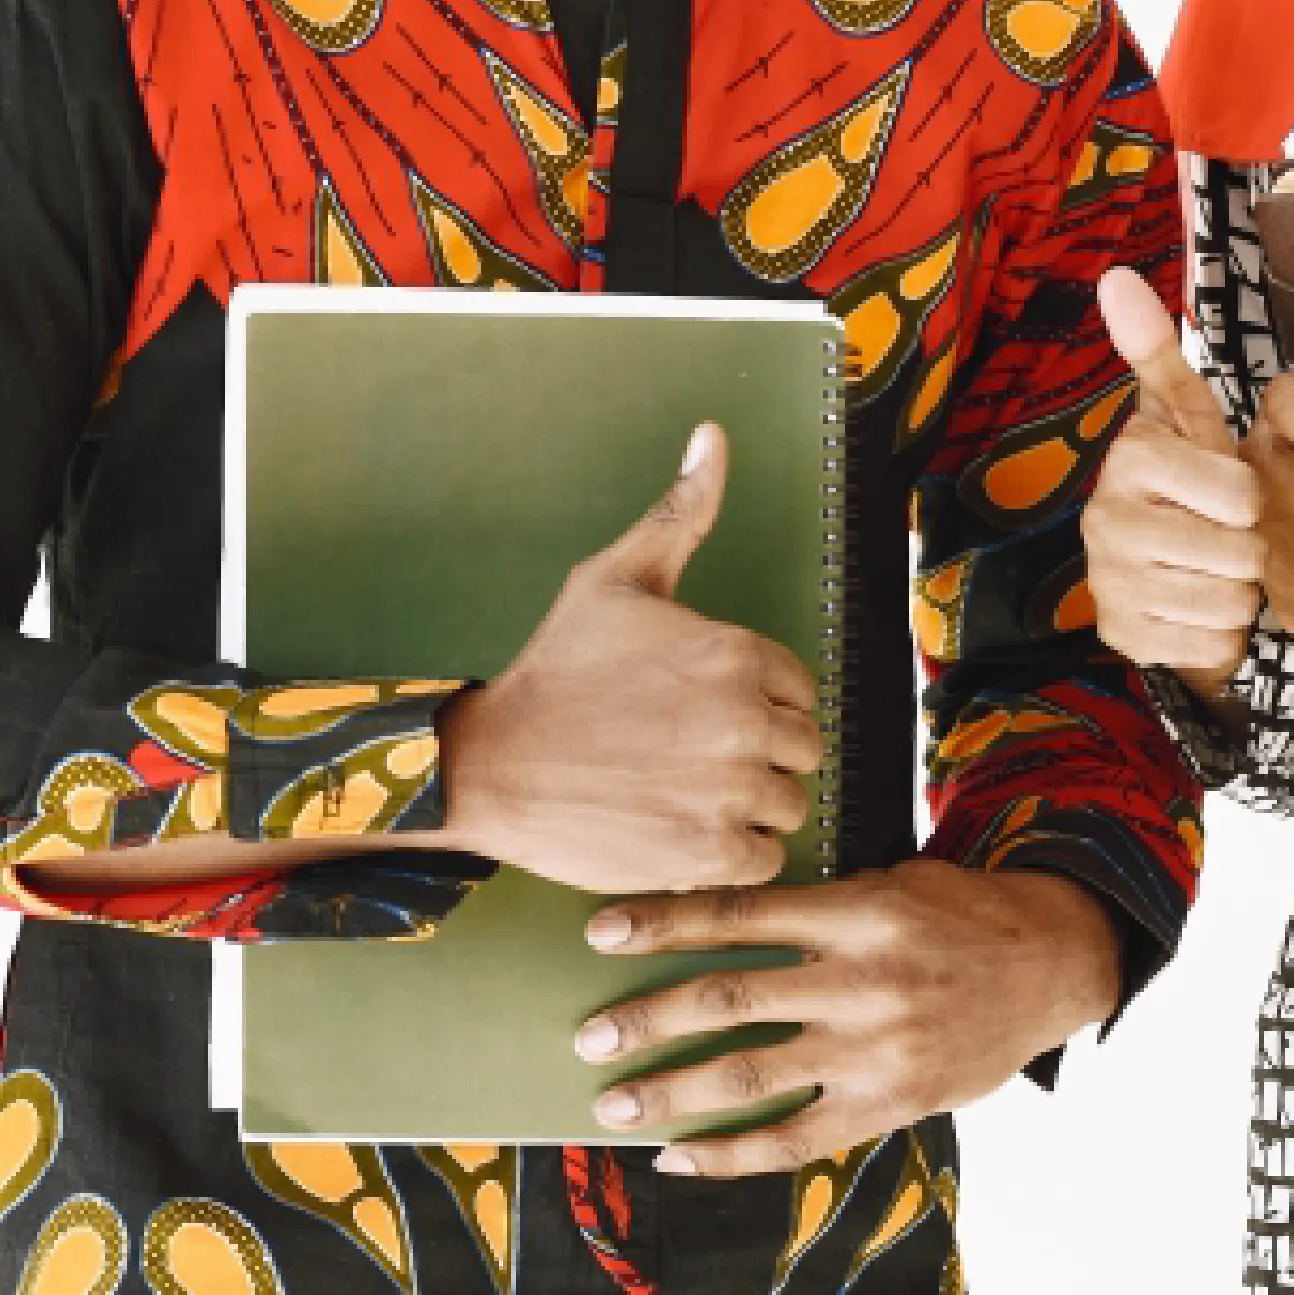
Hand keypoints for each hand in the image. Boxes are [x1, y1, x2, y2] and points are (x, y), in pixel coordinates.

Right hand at [432, 424, 823, 892]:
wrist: (491, 765)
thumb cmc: (557, 669)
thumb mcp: (617, 578)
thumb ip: (682, 512)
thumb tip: (714, 434)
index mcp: (738, 653)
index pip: (798, 689)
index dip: (756, 702)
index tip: (701, 710)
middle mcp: (744, 720)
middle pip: (802, 749)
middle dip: (760, 754)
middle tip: (694, 755)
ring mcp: (728, 791)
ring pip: (788, 806)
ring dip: (749, 807)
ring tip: (688, 793)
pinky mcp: (706, 852)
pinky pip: (763, 860)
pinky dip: (733, 854)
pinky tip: (685, 830)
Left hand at [572, 861, 1122, 1173]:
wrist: (1048, 965)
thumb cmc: (959, 915)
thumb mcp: (892, 883)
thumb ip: (817, 908)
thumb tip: (719, 924)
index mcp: (857, 911)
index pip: (738, 916)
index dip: (664, 924)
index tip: (601, 931)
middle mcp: (859, 980)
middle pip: (729, 1000)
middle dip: (649, 1019)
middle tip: (588, 1037)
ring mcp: (873, 1050)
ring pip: (750, 1076)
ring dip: (672, 1091)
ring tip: (612, 1103)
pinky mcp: (887, 1106)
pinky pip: (793, 1140)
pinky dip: (729, 1155)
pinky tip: (678, 1157)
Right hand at [1080, 267, 1262, 692]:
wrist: (1165, 567)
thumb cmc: (1190, 485)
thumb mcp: (1186, 417)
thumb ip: (1156, 350)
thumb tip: (1115, 275)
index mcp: (1130, 460)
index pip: (1237, 489)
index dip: (1250, 495)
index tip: (1233, 492)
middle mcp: (1106, 522)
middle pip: (1236, 551)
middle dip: (1248, 549)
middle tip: (1226, 537)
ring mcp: (1110, 583)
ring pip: (1227, 600)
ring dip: (1238, 592)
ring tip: (1215, 571)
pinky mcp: (1123, 638)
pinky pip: (1211, 645)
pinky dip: (1220, 635)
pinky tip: (1200, 610)